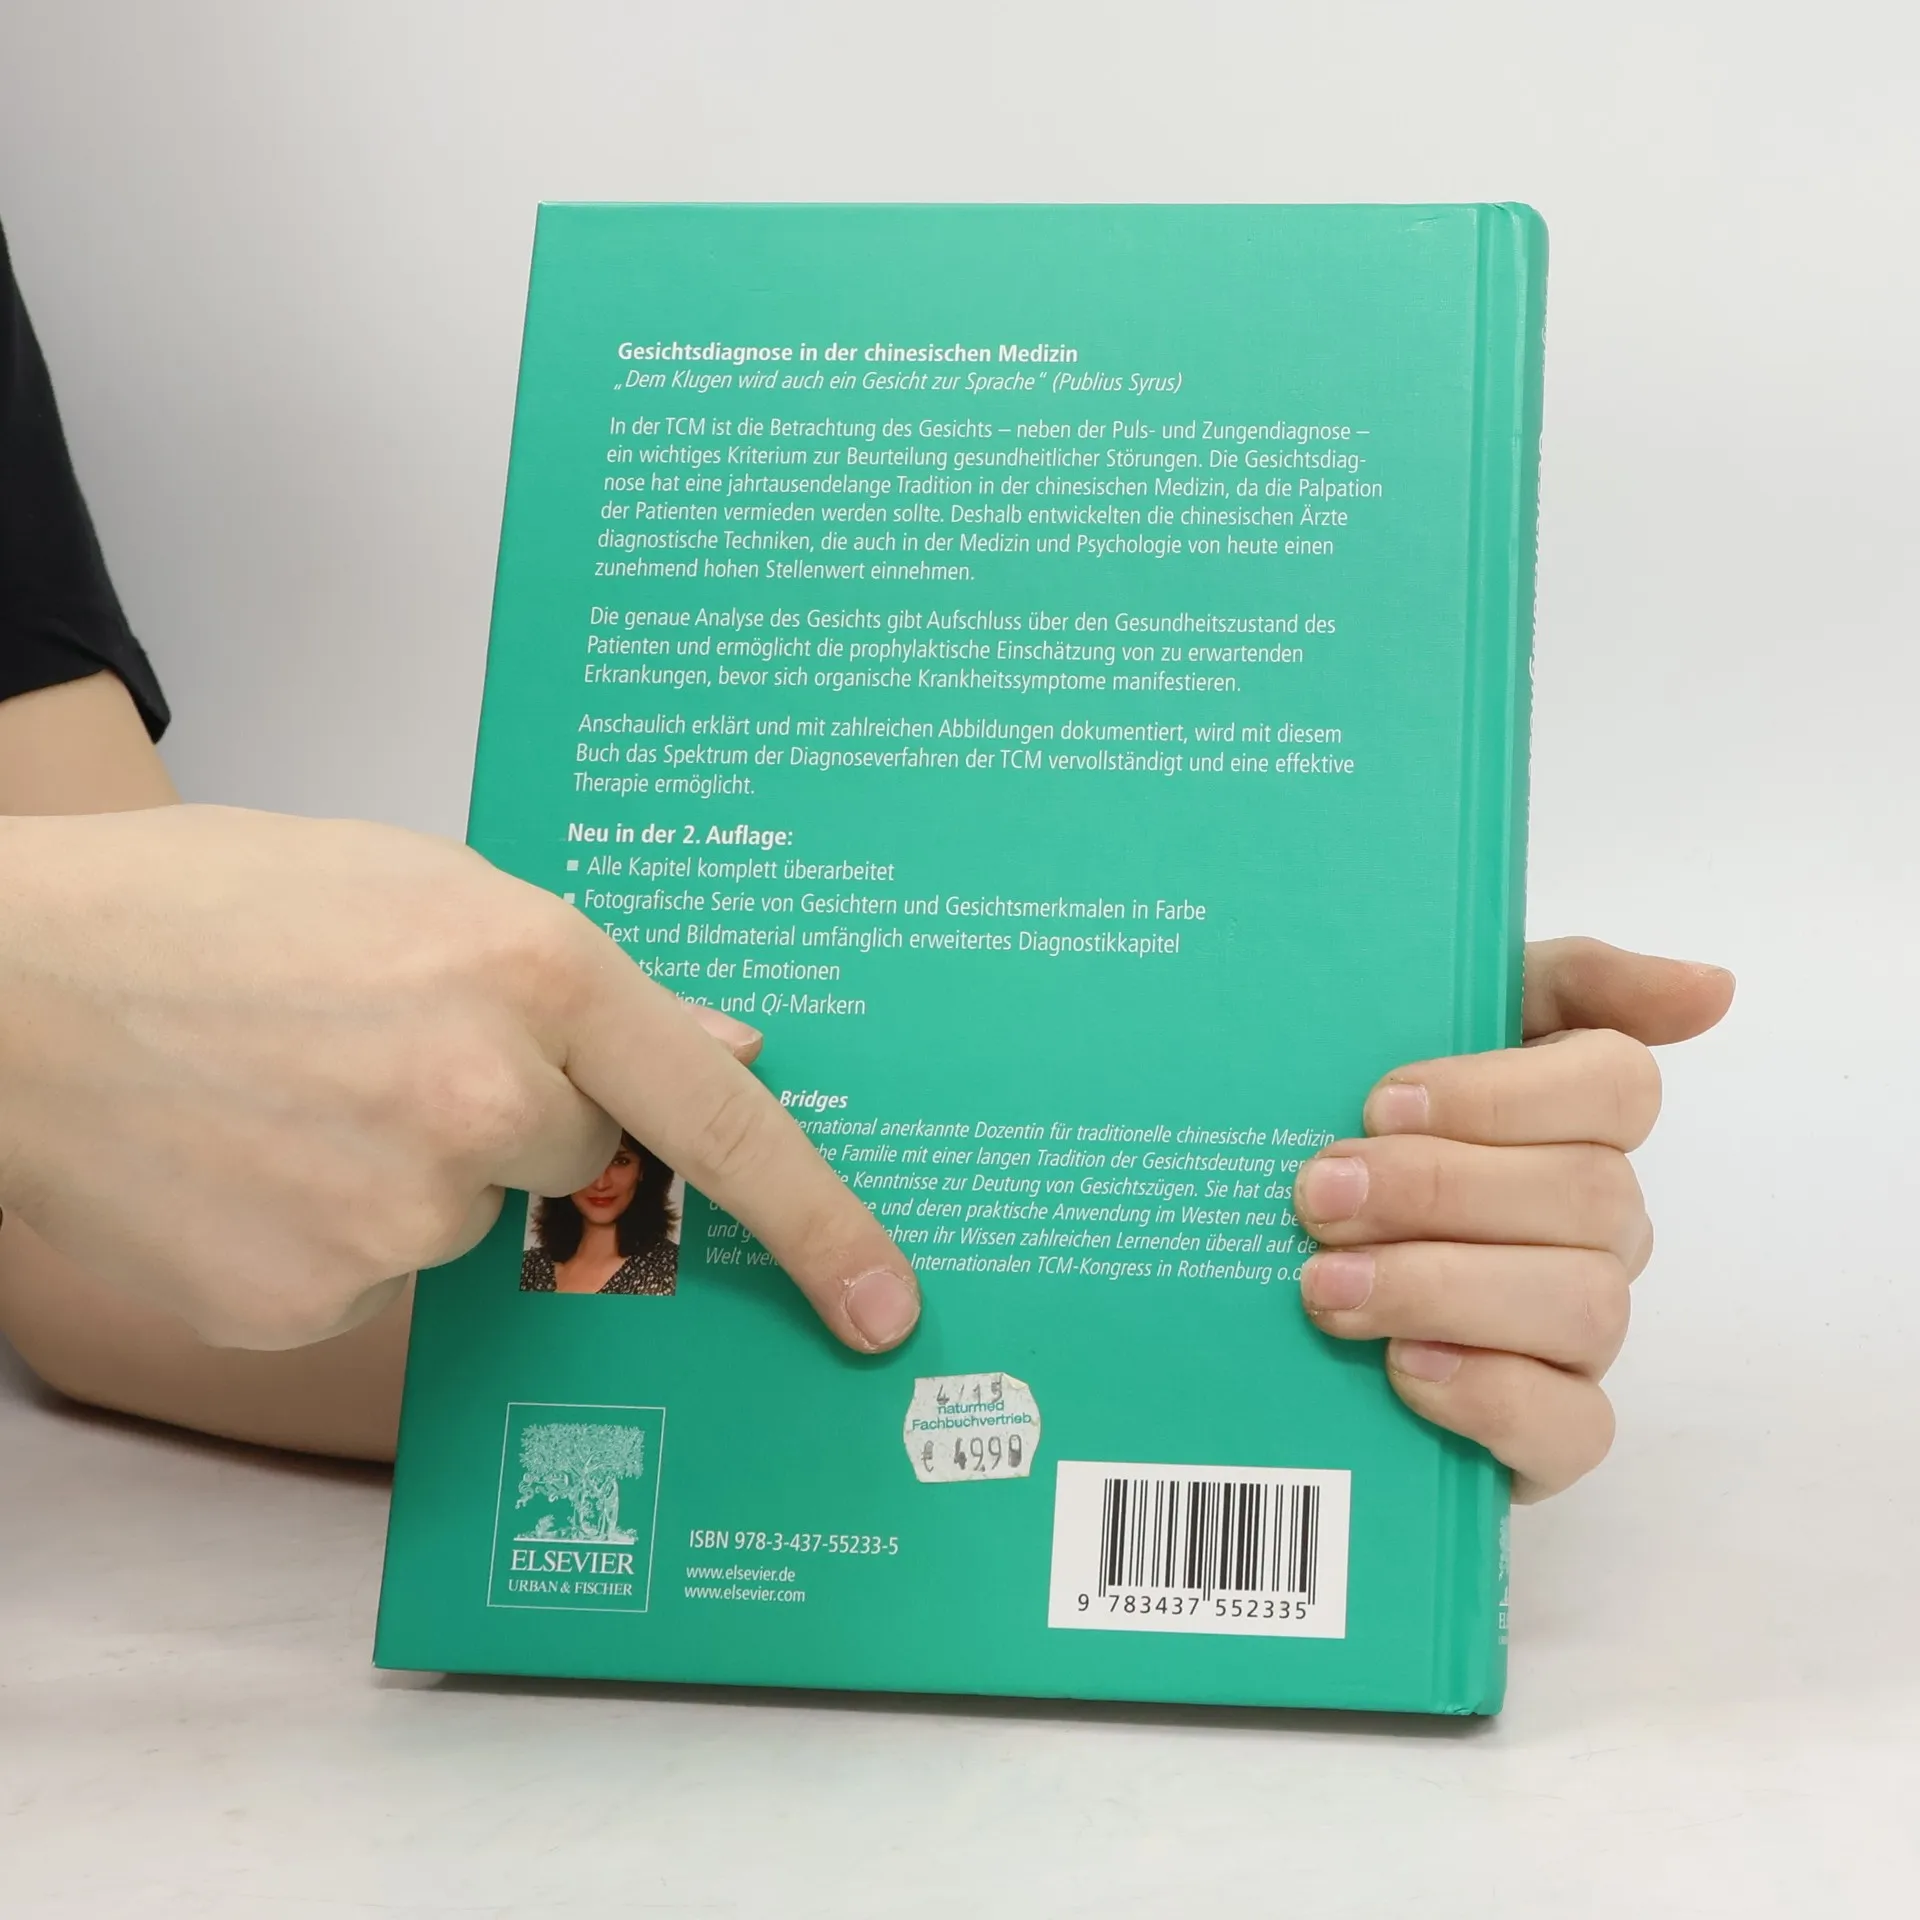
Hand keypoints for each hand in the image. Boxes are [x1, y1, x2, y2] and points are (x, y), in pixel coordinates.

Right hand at [0, 805, 921, 1353]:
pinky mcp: (314, 1297)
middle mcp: (489, 1099)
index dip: (816, 1219)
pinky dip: (329, 1232)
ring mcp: (400, 1213)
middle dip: (516, 1124)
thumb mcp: (424, 888)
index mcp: (536, 970)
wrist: (9, 983)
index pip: (720, 1120)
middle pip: (581, 1166)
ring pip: (467, 1224)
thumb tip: (725, 1048)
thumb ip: (590, 983)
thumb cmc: (218, 909)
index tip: (883, 1301)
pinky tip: (251, 1156)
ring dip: (409, 1174)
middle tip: (388, 1052)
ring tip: (292, 1089)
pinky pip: (374, 1280)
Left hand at [1292, 938, 1733, 1500]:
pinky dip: (1484, 1392)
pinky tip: (1399, 1367)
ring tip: (1325, 1286)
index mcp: (1574, 1117)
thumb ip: (1561, 982)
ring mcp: (1584, 1331)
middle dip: (1437, 1190)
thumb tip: (1711, 987)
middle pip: (1587, 1193)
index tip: (1381, 1099)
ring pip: (1583, 1303)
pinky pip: (1573, 1426)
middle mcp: (1601, 1222)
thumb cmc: (1364, 1143)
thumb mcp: (1419, 1025)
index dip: (1500, 1093)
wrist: (1286, 1287)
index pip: (1617, 1085)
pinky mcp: (1554, 1432)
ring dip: (1439, 1288)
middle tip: (1316, 1197)